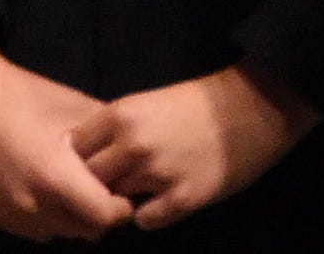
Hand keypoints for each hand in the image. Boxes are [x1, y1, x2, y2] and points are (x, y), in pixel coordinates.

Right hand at [0, 28, 134, 238]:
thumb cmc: (22, 95)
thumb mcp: (72, 109)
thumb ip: (108, 138)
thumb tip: (136, 155)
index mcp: (54, 179)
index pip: (106, 217)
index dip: (121, 205)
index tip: (122, 188)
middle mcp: (32, 206)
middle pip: (87, 230)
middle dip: (99, 211)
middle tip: (99, 185)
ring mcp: (11, 215)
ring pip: (61, 232)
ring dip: (73, 216)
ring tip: (70, 184)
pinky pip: (36, 229)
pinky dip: (48, 216)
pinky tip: (44, 187)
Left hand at [75, 63, 316, 228]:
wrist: (250, 109)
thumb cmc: (196, 103)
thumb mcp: (145, 104)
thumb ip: (114, 128)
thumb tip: (82, 153)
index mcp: (120, 115)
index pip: (73, 147)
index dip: (78, 157)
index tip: (88, 161)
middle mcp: (132, 146)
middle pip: (89, 178)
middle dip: (96, 182)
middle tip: (111, 182)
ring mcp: (157, 175)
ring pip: (114, 201)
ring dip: (122, 199)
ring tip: (139, 191)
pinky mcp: (182, 200)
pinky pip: (145, 221)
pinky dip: (149, 214)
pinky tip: (161, 201)